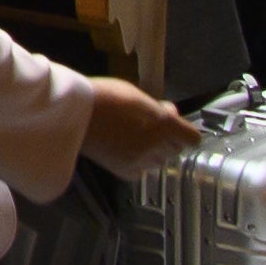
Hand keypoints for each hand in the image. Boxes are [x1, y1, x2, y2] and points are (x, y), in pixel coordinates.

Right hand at [77, 75, 199, 175]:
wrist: (73, 114)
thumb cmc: (103, 97)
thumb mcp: (135, 94)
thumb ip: (157, 108)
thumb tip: (170, 113)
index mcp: (164, 123)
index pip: (192, 138)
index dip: (185, 132)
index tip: (175, 126)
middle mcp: (157, 145)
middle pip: (176, 150)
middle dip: (167, 140)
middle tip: (148, 127)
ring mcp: (142, 160)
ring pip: (159, 161)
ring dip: (153, 152)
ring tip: (132, 138)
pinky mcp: (125, 171)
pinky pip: (142, 171)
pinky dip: (137, 163)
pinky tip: (124, 150)